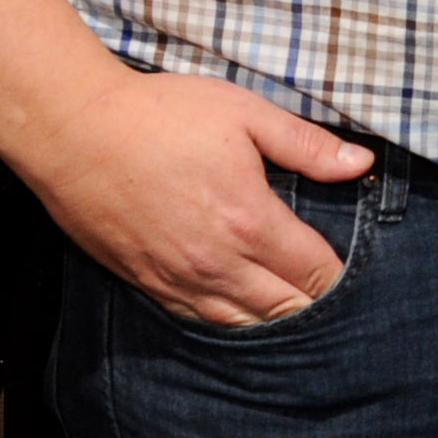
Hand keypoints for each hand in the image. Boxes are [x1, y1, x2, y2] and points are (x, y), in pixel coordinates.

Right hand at [11, 65, 370, 324]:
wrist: (75, 132)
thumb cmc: (161, 116)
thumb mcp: (246, 113)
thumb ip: (308, 145)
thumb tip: (362, 163)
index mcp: (250, 221)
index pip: (313, 271)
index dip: (339, 275)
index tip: (352, 268)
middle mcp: (217, 263)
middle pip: (283, 308)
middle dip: (313, 304)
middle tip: (330, 293)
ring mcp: (178, 279)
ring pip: (241, 324)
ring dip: (273, 320)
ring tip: (295, 310)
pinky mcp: (145, 283)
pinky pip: (197, 320)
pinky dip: (228, 322)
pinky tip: (241, 314)